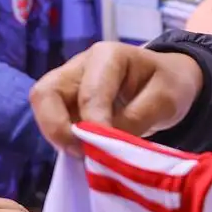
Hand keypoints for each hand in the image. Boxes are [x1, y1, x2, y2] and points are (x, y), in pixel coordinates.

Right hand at [29, 42, 204, 153]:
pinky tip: (86, 153)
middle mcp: (80, 66)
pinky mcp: (67, 104)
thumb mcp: (165, 100)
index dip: (93, 126)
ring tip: (85, 155)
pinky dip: (64, 141)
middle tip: (81, 153)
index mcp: (107, 56)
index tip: (105, 152)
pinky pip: (53, 122)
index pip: (89, 94)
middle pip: (45, 93)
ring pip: (43, 108)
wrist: (167, 81)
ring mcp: (69, 84)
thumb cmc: (168, 84)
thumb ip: (135, 119)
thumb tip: (103, 144)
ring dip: (57, 136)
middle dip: (57, 129)